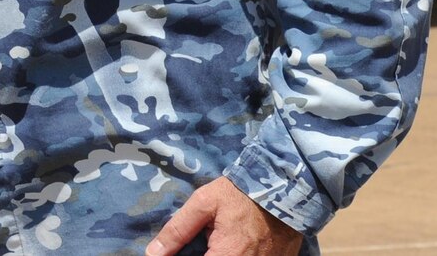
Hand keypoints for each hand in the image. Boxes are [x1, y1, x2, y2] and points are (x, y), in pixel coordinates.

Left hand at [147, 179, 301, 255]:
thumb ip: (178, 230)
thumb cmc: (240, 194)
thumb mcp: (204, 203)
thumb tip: (152, 253)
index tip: (184, 253)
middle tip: (205, 242)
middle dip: (206, 255)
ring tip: (217, 243)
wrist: (284, 187)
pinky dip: (239, 255)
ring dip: (220, 254)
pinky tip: (233, 246)